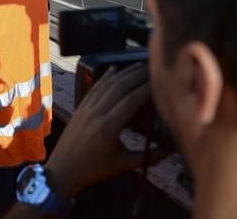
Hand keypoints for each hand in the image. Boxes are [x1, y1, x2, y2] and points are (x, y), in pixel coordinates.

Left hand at [44, 63, 167, 198]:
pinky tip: (115, 69)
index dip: (147, 87)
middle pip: (120, 86)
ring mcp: (86, 108)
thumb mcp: (124, 164)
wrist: (64, 169)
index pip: (132, 99)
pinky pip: (95, 88)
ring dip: (123, 72)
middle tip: (153, 67)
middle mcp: (97, 112)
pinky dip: (106, 77)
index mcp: (109, 126)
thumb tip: (172, 149)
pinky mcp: (80, 107)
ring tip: (138, 65)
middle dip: (137, 74)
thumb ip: (150, 156)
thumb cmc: (94, 169)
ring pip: (107, 84)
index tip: (160, 81)